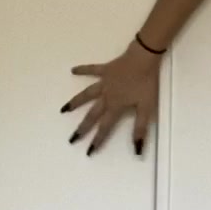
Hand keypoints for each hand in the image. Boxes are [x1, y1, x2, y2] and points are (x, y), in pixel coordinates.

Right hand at [61, 42, 160, 156]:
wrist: (144, 58)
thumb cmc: (146, 83)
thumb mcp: (147, 107)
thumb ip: (140, 127)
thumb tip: (137, 148)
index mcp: (116, 106)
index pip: (105, 127)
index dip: (98, 139)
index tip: (89, 151)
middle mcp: (106, 96)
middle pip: (92, 114)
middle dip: (82, 127)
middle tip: (72, 138)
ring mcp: (104, 82)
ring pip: (86, 94)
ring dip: (75, 102)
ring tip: (63, 110)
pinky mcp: (105, 69)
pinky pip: (91, 70)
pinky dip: (82, 70)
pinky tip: (72, 70)